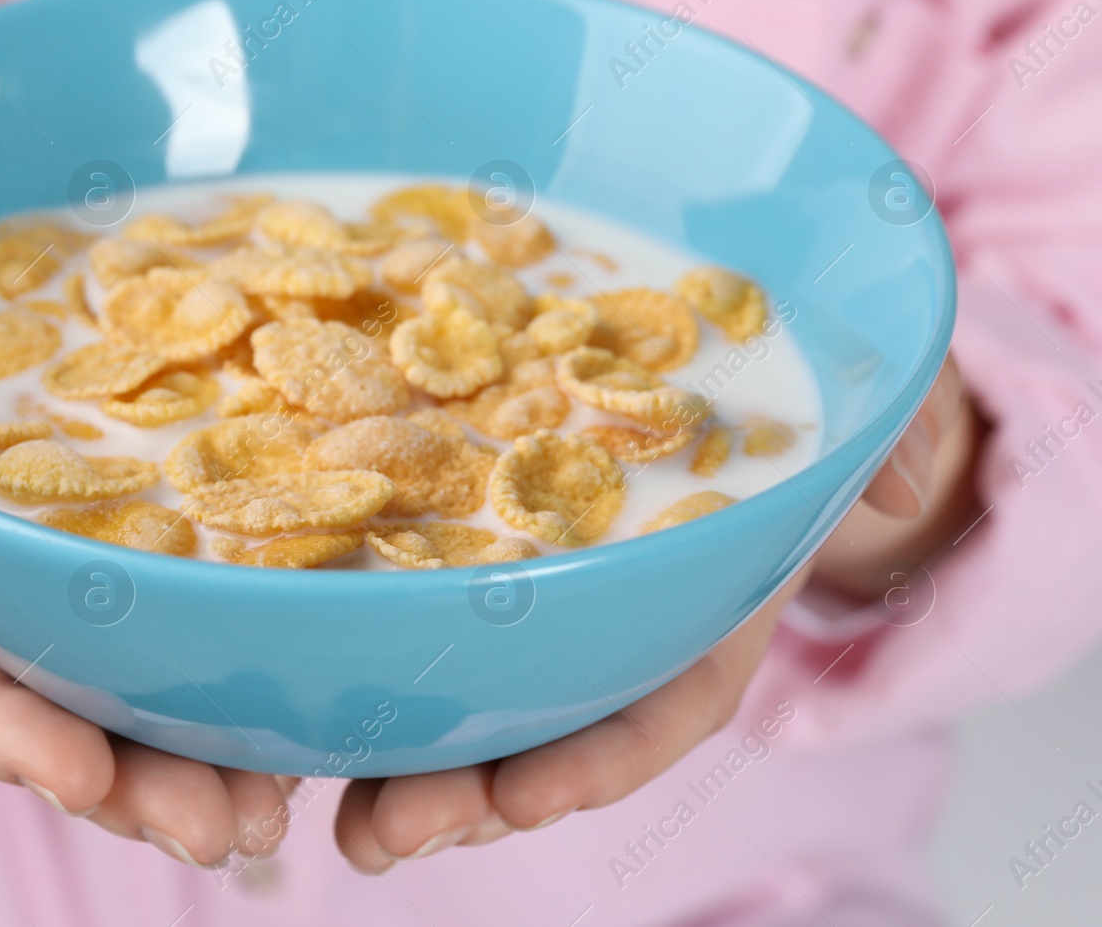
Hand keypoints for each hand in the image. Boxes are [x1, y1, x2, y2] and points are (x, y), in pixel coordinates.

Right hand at [0, 258, 288, 867]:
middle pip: (50, 720)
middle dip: (129, 788)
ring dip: (190, 769)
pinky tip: (292, 727)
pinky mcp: (107, 560)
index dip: (6, 732)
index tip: (81, 777)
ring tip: (270, 812)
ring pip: (117, 702)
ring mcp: (42, 593)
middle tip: (222, 831)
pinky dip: (219, 688)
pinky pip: (164, 633)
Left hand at [335, 355, 975, 870]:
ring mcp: (547, 595)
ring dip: (403, 769)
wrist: (734, 369)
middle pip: (547, 725)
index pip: (667, 700)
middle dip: (468, 792)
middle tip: (384, 834)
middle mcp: (624, 621)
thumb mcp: (866, 402)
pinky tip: (301, 716)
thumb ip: (893, 436)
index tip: (525, 797)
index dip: (598, 756)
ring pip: (475, 700)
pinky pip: (422, 620)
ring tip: (339, 820)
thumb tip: (901, 488)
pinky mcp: (475, 552)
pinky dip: (369, 670)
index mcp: (713, 600)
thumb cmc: (798, 401)